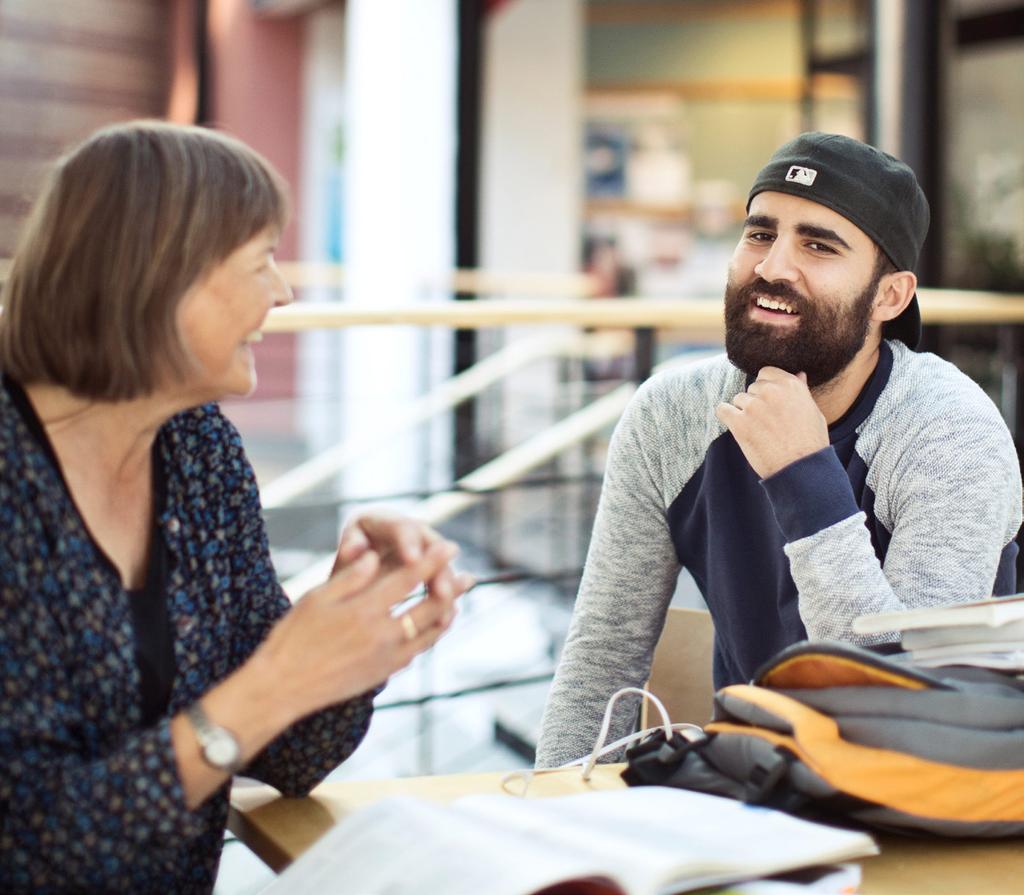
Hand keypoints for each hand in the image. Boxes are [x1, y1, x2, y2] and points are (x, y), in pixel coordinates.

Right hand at [256, 540, 473, 720]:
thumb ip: (350, 577)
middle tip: (467, 575)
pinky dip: (431, 636)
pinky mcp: (383, 673)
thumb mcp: (316, 599)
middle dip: (451, 587)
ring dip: (447, 613)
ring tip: (458, 601)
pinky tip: (433, 629)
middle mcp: (381, 634)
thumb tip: (375, 554)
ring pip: (430, 632)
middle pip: (430, 606)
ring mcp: (386, 657)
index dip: (432, 560)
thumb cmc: (293, 637)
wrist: (282, 688)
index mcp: (364, 610)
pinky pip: (417, 651)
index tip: (450, 546)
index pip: (408, 578)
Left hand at [333, 511, 467, 607]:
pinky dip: (444, 601)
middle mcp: (409, 532)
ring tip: (445, 610)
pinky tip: (446, 617)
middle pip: (430, 544)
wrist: (346, 584)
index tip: (413, 560)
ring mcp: (423, 552)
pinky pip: (442, 585)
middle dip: (437, 567)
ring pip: (441, 565)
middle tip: (441, 590)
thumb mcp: (342, 561)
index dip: (408, 542)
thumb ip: (349, 553)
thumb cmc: (342, 570)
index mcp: (382, 521)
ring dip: (446, 586)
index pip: (400, 527)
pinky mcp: (430, 574)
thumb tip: (352, 550)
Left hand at [714, 367, 827, 478]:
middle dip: (756, 402)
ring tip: (758, 431)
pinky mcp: (739, 423)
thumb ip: (801, 391)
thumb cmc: (810, 443)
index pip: (765, 373)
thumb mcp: (813, 411)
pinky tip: (737, 428)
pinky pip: (722, 410)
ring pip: (738, 399)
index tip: (769, 403)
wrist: (801, 469)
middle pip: (751, 387)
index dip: (765, 388)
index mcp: (790, 384)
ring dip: (743, 412)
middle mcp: (771, 391)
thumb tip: (799, 374)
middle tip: (766, 423)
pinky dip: (727, 417)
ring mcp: (754, 406)